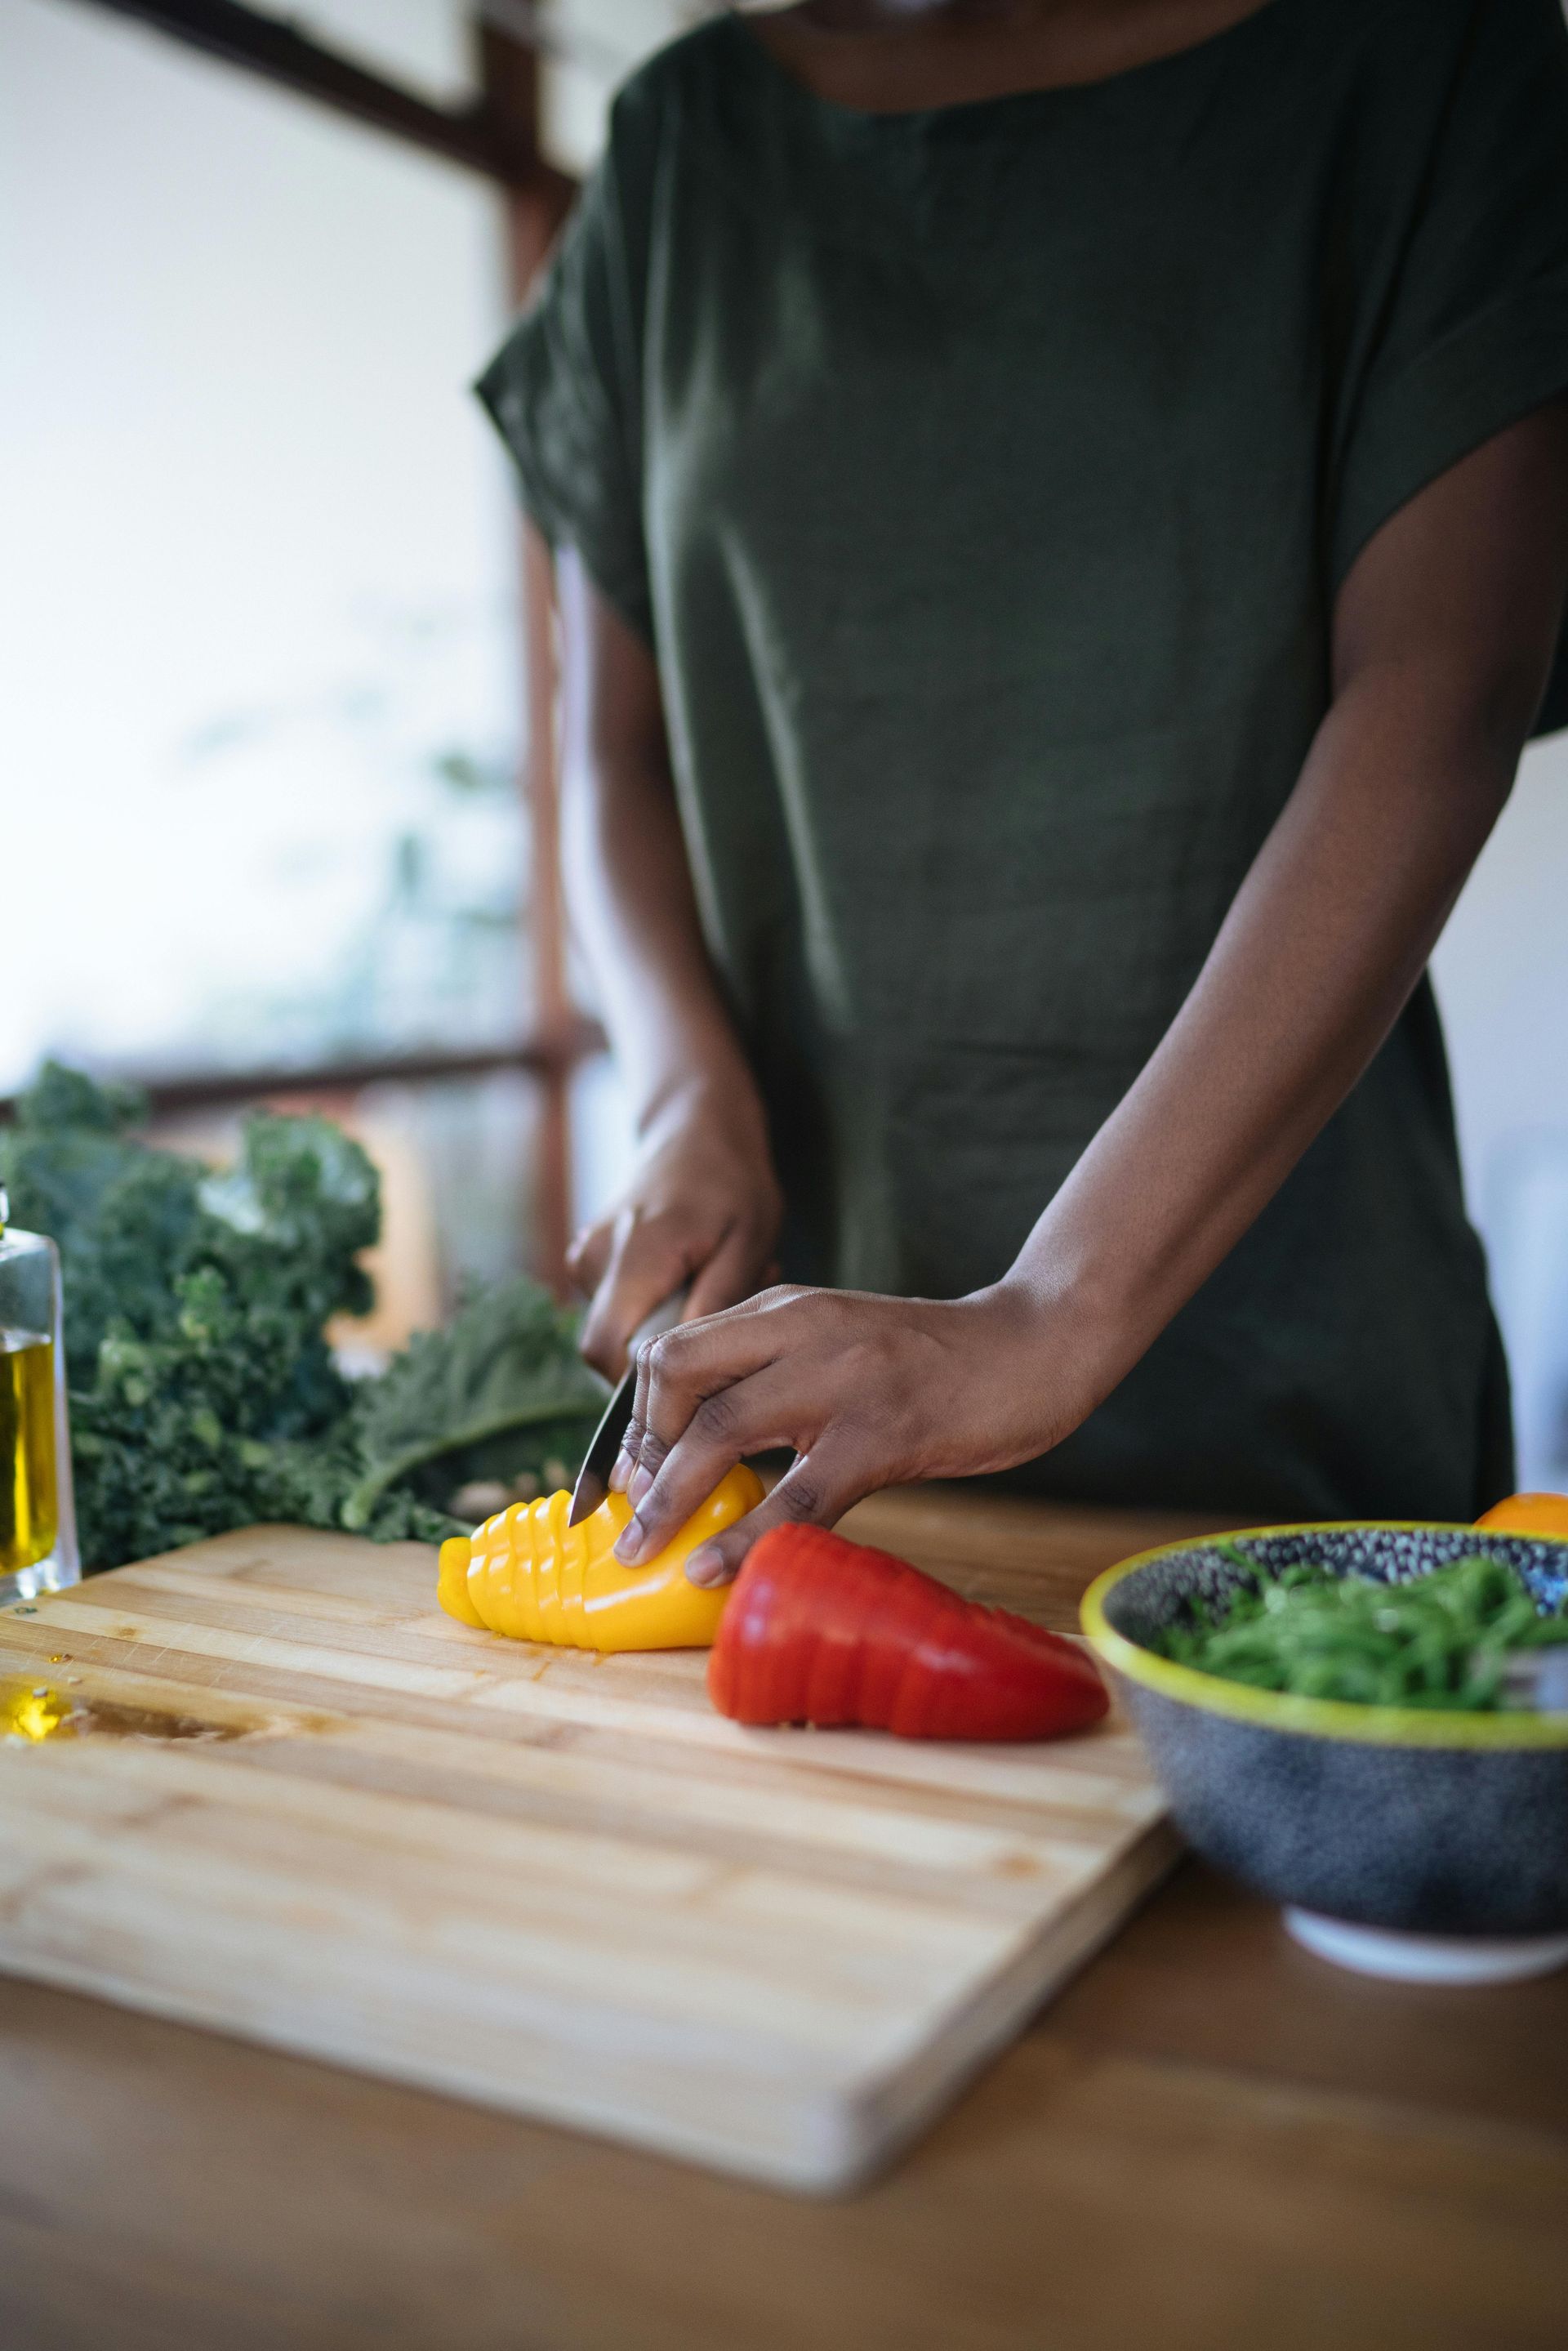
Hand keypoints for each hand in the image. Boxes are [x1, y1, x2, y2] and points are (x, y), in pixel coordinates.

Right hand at [568, 1085, 784, 1378]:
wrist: (694, 1129)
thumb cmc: (731, 1183)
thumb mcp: (748, 1241)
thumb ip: (715, 1302)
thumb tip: (687, 1366)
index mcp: (635, 1254)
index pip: (607, 1352)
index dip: (643, 1382)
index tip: (697, 1373)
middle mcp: (594, 1258)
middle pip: (607, 1349)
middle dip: (662, 1353)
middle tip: (718, 1315)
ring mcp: (584, 1257)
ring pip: (616, 1330)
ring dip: (664, 1325)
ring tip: (710, 1284)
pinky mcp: (586, 1260)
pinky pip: (616, 1308)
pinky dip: (653, 1306)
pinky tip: (689, 1275)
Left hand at [608, 1281, 1105, 1585]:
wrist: (1034, 1345)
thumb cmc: (932, 1360)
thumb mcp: (839, 1342)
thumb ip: (776, 1372)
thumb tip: (705, 1447)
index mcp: (784, 1309)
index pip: (671, 1349)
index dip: (635, 1416)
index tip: (631, 1473)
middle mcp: (800, 1329)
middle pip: (674, 1377)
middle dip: (640, 1453)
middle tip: (635, 1515)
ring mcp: (841, 1379)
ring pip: (720, 1430)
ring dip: (668, 1499)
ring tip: (644, 1552)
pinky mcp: (884, 1432)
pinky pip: (798, 1494)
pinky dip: (746, 1537)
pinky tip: (715, 1570)